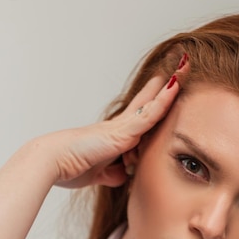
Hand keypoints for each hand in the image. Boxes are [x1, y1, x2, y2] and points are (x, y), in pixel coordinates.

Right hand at [25, 74, 180, 188]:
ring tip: (185, 65)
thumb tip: (125, 174)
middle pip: (148, 102)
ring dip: (169, 85)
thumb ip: (114, 173)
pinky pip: (150, 114)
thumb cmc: (69, 167)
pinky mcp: (123, 132)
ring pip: (153, 104)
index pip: (139, 116)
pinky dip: (164, 100)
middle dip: (164, 87)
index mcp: (114, 136)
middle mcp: (120, 127)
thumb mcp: (99, 174)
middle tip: (179, 68)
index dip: (153, 102)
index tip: (165, 89)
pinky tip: (176, 85)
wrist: (53, 162)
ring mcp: (122, 127)